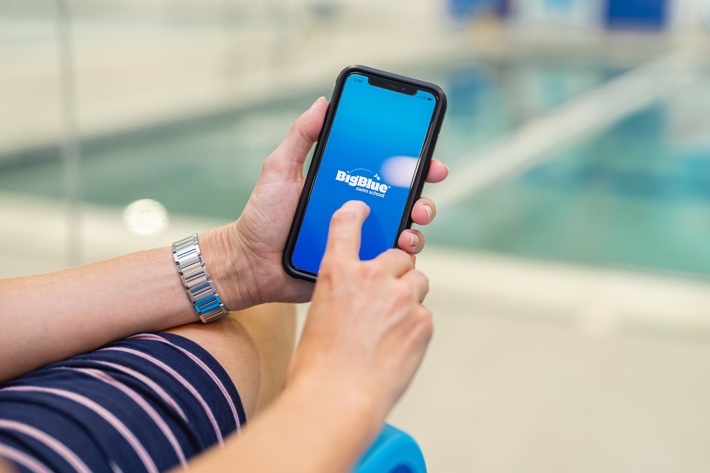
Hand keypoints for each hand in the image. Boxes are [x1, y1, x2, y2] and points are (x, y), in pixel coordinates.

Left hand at [205, 97, 447, 309]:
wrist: (251, 262)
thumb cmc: (263, 217)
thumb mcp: (279, 170)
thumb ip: (301, 137)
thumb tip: (322, 103)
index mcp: (345, 184)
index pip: (385, 170)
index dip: (411, 161)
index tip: (426, 153)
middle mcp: (359, 211)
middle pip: (403, 199)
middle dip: (422, 191)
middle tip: (425, 188)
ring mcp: (361, 239)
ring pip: (403, 229)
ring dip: (417, 222)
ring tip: (412, 221)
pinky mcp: (357, 265)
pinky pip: (388, 260)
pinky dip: (402, 253)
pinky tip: (400, 247)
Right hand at [287, 201, 432, 428]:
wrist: (338, 399)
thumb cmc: (317, 365)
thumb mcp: (319, 317)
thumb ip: (342, 297)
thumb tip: (359, 302)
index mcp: (336, 272)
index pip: (346, 224)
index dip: (357, 211)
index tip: (364, 209)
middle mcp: (370, 276)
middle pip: (398, 254)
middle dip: (396, 271)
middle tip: (387, 295)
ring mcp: (400, 297)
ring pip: (416, 282)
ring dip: (408, 297)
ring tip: (392, 326)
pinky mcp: (422, 321)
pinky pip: (423, 314)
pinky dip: (413, 327)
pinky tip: (396, 348)